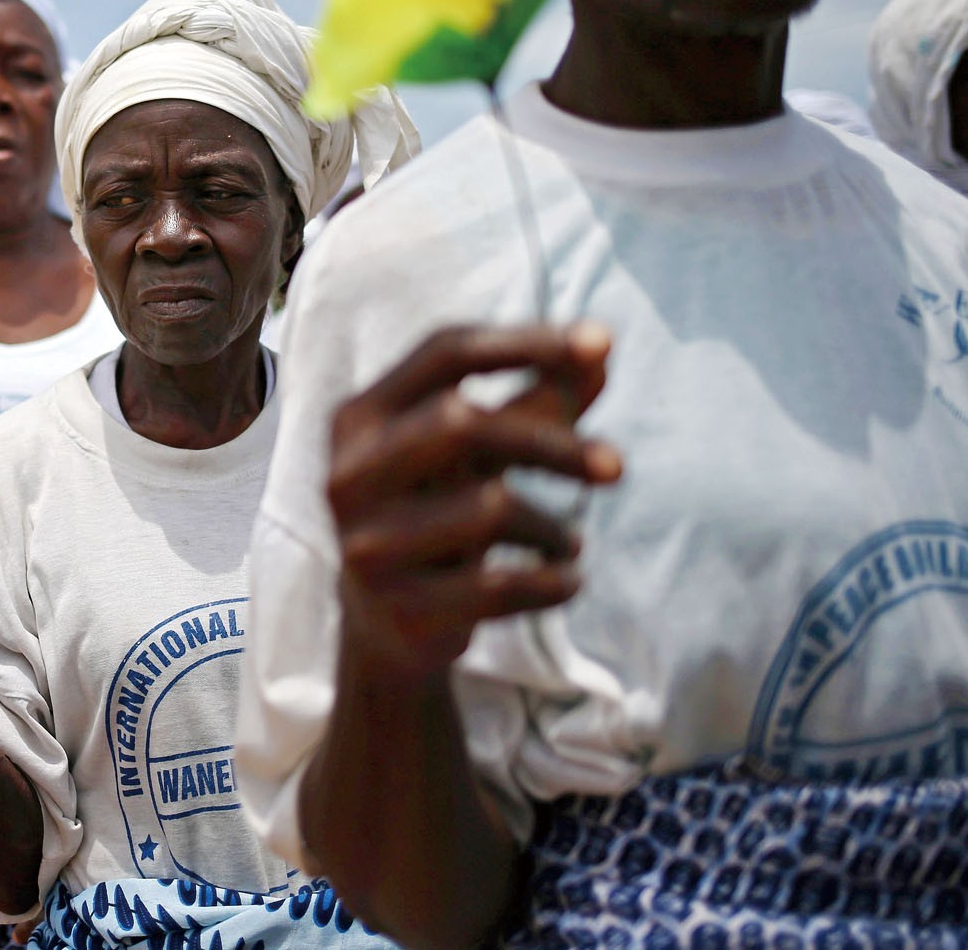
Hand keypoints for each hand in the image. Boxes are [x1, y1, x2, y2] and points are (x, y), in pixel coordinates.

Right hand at [327, 323, 620, 681]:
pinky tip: (566, 581)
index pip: (445, 352)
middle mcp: (349, 473)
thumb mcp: (479, 453)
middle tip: (618, 467)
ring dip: (554, 528)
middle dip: (554, 443)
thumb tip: (601, 348)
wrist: (386, 626)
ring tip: (569, 543)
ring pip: (489, 510)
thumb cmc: (439, 514)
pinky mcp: (398, 608)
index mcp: (361, 417)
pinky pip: (499, 587)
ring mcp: (366, 543)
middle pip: (462, 423)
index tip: (601, 341)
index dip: (525, 341)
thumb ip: (536, 400)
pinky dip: (552, 583)